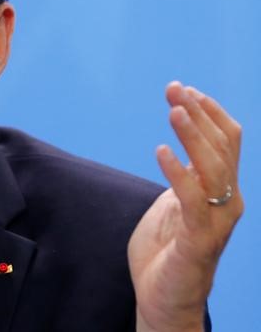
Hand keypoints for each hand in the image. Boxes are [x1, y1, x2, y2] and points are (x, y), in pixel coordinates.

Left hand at [129, 82, 242, 331]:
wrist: (164, 299)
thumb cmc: (167, 251)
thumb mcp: (173, 205)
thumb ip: (182, 179)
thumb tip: (178, 148)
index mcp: (222, 191)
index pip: (227, 142)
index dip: (208, 113)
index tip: (184, 89)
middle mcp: (227, 202)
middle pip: (221, 147)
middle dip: (198, 114)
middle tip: (174, 89)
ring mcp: (216, 221)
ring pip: (213, 168)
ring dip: (193, 136)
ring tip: (174, 110)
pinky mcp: (198, 239)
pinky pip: (191, 199)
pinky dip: (177, 172)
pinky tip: (161, 150)